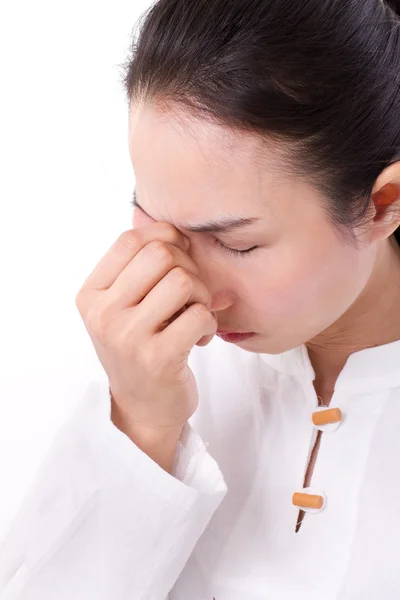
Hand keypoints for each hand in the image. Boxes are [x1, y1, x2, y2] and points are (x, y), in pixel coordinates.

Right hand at [75, 220, 216, 434]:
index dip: (166, 237)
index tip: (181, 257)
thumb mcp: (126, 308)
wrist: (143, 407)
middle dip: (188, 269)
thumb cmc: (140, 348)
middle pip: (161, 255)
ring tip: (195, 316)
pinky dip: (209, 323)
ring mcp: (128, 337)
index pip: (131, 240)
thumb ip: (144, 270)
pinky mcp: (158, 357)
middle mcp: (103, 314)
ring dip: (201, 297)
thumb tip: (187, 234)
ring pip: (183, 281)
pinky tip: (200, 337)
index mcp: (92, 294)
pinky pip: (199, 314)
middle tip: (191, 294)